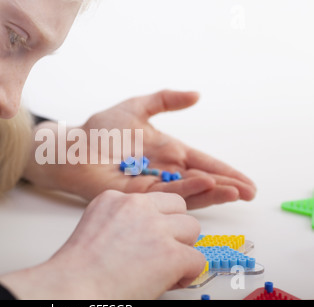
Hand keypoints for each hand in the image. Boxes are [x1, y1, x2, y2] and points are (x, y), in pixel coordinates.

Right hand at [0, 191, 205, 298]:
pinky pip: (197, 260)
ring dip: (182, 248)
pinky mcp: (171, 253)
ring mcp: (156, 227)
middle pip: (177, 207)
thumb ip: (121, 223)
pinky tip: (167, 281)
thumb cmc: (78, 270)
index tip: (150, 237)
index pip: (152, 200)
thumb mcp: (95, 228)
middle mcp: (136, 206)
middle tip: (160, 251)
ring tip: (163, 267)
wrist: (74, 287)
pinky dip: (187, 274)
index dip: (155, 221)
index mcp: (114, 199)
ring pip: (192, 228)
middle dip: (174, 229)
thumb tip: (142, 236)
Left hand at [23, 89, 255, 209]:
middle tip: (249, 193)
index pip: (202, 162)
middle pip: (200, 180)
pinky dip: (187, 190)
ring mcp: (152, 184)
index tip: (247, 183)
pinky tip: (205, 185)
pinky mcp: (138, 195)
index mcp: (167, 151)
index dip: (225, 171)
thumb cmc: (101, 129)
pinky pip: (166, 193)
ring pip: (188, 191)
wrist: (74, 147)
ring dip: (212, 191)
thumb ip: (165, 99)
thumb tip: (197, 95)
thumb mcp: (137, 107)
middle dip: (225, 186)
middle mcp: (164, 170)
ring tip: (235, 192)